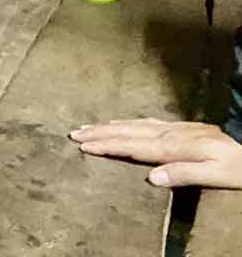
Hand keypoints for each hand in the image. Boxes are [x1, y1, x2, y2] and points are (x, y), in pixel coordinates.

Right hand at [70, 119, 241, 188]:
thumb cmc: (237, 168)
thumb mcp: (216, 176)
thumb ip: (183, 174)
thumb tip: (151, 178)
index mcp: (175, 146)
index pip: (133, 146)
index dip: (107, 146)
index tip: (83, 146)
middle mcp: (171, 133)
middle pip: (128, 132)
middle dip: (99, 133)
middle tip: (74, 133)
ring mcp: (175, 128)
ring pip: (134, 125)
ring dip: (109, 126)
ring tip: (88, 126)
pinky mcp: (181, 128)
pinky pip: (145, 122)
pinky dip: (127, 123)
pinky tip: (121, 123)